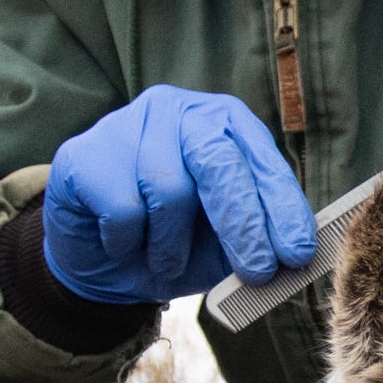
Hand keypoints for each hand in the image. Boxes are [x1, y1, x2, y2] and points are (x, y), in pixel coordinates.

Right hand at [43, 86, 316, 304]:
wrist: (97, 258)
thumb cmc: (171, 242)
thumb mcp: (222, 247)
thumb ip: (256, 245)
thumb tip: (294, 260)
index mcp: (223, 123)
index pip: (260, 158)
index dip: (281, 205)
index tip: (296, 251)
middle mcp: (179, 111)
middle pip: (218, 161)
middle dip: (243, 223)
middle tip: (257, 271)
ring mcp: (127, 124)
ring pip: (168, 188)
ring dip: (171, 245)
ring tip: (163, 260)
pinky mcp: (85, 153)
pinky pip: (121, 209)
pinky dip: (127, 243)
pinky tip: (122, 243)